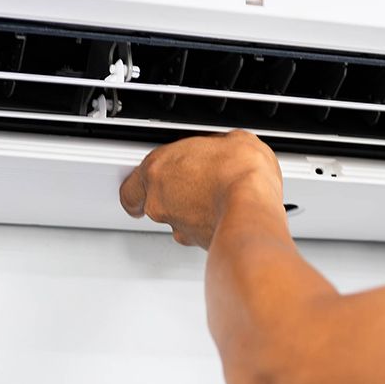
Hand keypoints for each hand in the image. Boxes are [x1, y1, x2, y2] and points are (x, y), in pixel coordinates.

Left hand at [120, 130, 283, 247]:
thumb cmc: (238, 174)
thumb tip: (227, 147)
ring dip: (191, 212)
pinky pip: (198, 233)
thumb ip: (216, 145)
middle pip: (153, 202)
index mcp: (158, 168)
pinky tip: (227, 213)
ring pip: (176, 221)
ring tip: (216, 197)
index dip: (142, 182)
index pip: (131, 184)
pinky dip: (209, 225)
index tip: (153, 178)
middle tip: (193, 182)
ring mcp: (178, 226)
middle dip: (172, 194)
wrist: (253, 210)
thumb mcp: (232, 139)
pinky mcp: (198, 244)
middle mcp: (160, 202)